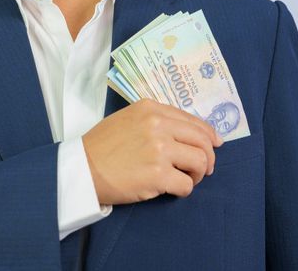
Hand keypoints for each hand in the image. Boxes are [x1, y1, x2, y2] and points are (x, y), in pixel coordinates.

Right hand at [82, 99, 223, 204]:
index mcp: (151, 108)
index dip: (209, 134)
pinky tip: (173, 189)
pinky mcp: (157, 175)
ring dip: (198, 173)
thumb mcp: (127, 118)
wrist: (81, 168)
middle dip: (208, 156)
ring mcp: (159, 149)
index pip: (192, 120)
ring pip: (200, 161)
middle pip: (202, 140)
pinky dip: (184, 189)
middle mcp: (158, 125)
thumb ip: (156, 120)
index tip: (216, 144)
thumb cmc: (102, 145)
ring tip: (188, 178)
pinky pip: (186, 184)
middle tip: (204, 168)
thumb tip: (188, 133)